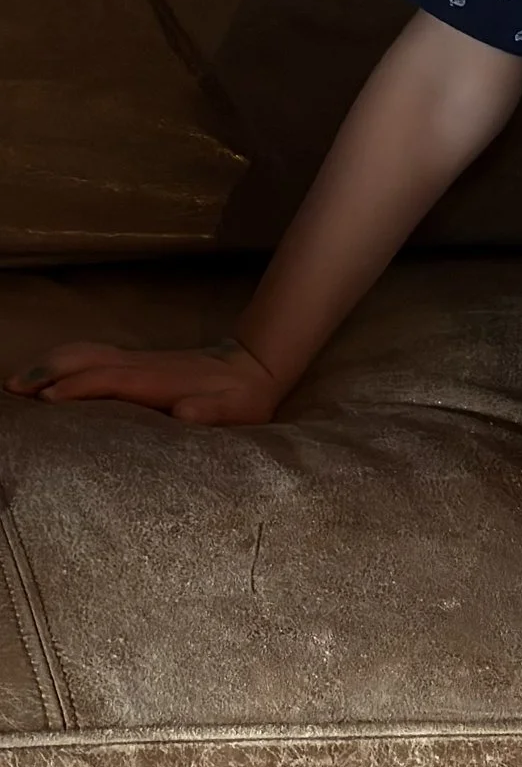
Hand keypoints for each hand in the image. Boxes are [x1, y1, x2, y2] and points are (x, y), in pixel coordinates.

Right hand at [7, 337, 283, 424]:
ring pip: (84, 352)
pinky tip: (47, 376)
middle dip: (46, 370)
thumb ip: (209, 411)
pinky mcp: (134, 362)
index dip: (78, 388)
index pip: (107, 380)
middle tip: (12, 390)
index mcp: (155, 380)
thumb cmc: (241, 397)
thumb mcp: (234, 410)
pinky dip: (62, 361)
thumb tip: (186, 414)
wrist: (252, 366)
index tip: (48, 401)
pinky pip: (90, 355)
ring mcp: (135, 360)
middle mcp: (138, 365)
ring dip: (48, 363)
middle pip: (84, 357)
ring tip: (15, 383)